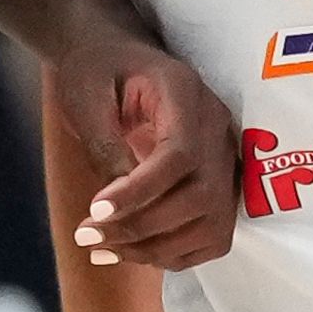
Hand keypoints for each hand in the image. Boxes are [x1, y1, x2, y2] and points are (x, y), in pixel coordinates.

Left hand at [50, 29, 240, 270]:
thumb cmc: (96, 71)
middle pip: (201, 195)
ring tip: (102, 249)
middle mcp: (216, 126)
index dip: (140, 191)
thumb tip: (115, 208)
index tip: (94, 211)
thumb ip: (105, 146)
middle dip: (143, 226)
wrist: (114, 57)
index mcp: (186, 92)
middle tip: (87, 237)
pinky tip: (132, 251)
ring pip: (212, 223)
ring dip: (158, 248)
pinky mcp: (220, 184)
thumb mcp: (87, 96)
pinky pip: (212, 235)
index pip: (179, 153)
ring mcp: (225, 157)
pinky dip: (175, 254)